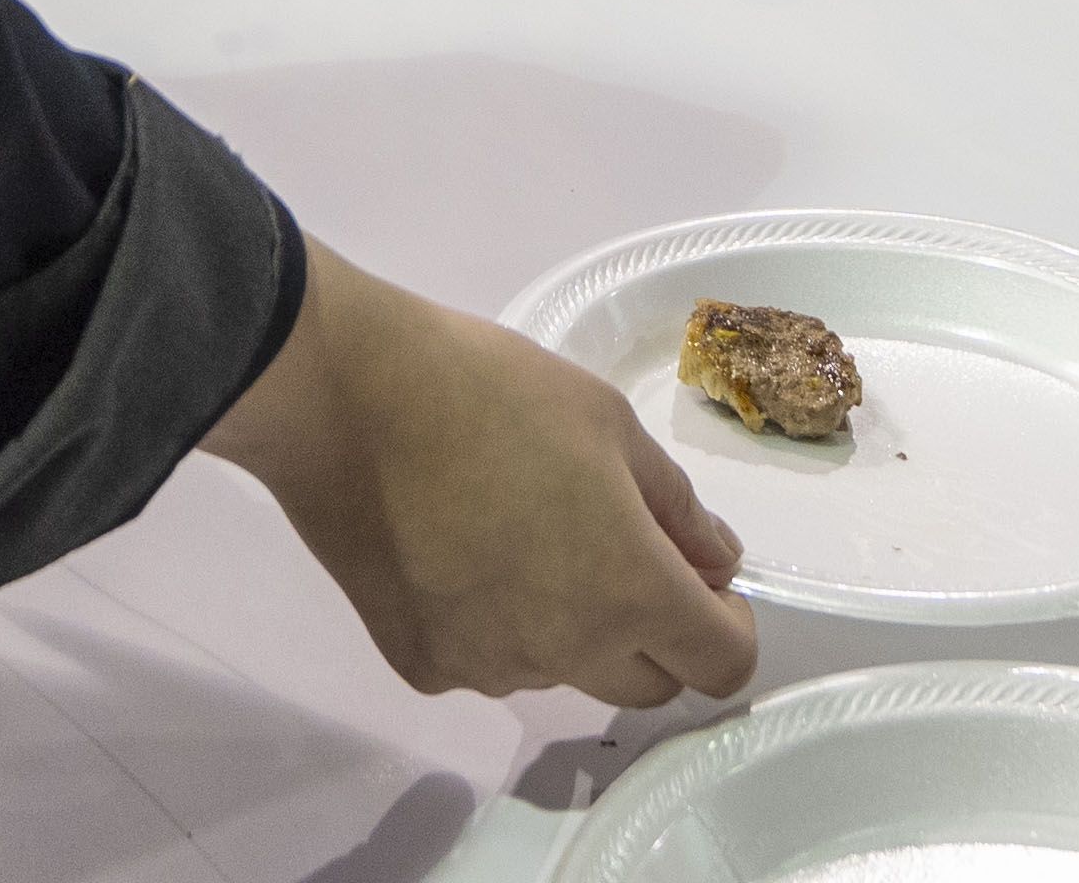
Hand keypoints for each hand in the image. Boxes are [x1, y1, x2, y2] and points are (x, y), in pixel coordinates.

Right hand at [205, 243, 755, 709]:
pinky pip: (489, 662)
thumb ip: (677, 507)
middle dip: (659, 635)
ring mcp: (487, 668)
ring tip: (524, 534)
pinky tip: (462, 552)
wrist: (350, 400)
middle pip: (647, 686)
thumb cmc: (494, 392)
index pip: (720, 665)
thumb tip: (716, 560)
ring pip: (563, 673)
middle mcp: (565, 652)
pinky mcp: (423, 667)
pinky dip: (497, 625)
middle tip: (623, 550)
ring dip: (574, 630)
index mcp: (627, 590)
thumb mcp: (609, 423)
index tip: (703, 577)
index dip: (728, 624)